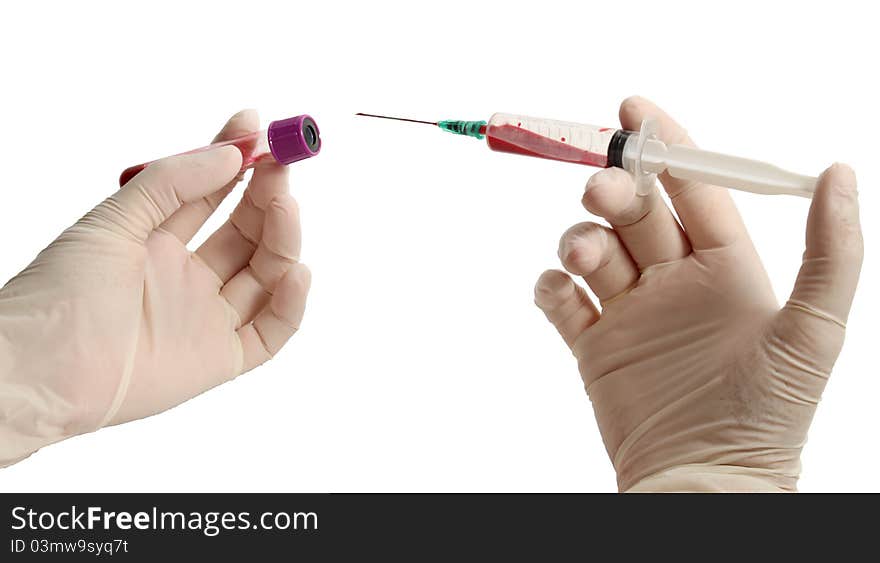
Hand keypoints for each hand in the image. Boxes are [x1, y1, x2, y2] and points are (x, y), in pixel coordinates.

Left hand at [0, 110, 310, 465]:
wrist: (41, 369)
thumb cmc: (61, 294)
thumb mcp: (114, 220)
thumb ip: (171, 184)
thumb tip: (230, 153)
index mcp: (158, 243)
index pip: (212, 196)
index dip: (237, 162)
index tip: (257, 130)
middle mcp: (188, 278)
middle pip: (248, 232)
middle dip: (267, 195)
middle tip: (281, 164)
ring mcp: (206, 318)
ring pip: (266, 274)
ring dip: (284, 238)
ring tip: (285, 207)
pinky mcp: (220, 359)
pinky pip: (271, 330)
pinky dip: (291, 303)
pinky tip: (295, 271)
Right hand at [534, 97, 862, 491]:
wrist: (705, 481)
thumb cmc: (767, 413)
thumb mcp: (812, 330)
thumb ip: (831, 251)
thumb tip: (840, 171)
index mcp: (724, 266)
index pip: (692, 190)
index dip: (666, 146)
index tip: (634, 110)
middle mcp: (674, 281)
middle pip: (634, 212)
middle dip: (614, 190)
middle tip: (602, 190)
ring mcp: (630, 312)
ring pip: (592, 248)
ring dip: (581, 238)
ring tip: (586, 257)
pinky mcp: (593, 345)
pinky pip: (560, 298)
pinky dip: (551, 286)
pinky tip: (560, 292)